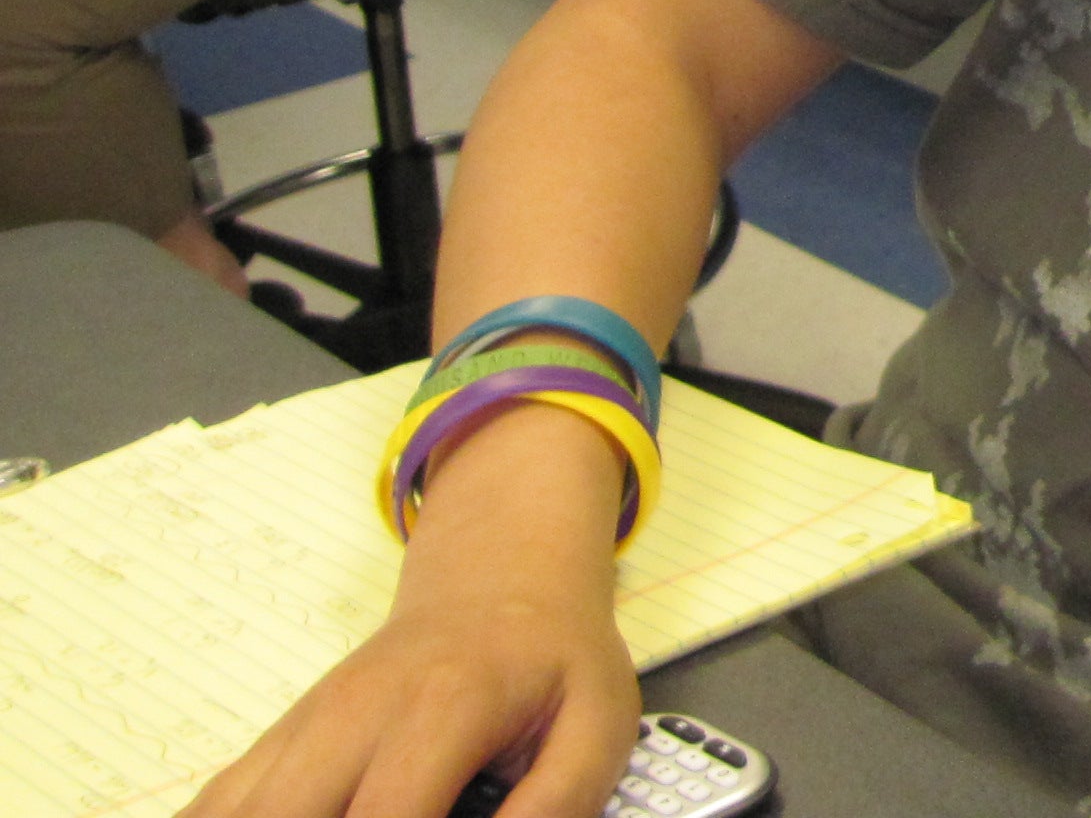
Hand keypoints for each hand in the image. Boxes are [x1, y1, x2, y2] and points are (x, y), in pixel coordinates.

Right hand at [184, 408, 640, 817]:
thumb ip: (555, 807)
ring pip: (233, 812)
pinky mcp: (275, 743)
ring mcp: (301, 727)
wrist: (501, 578)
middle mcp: (352, 714)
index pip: (384, 817)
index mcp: (442, 707)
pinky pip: (213, 806)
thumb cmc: (555, 660)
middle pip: (281, 815)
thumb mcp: (597, 725)